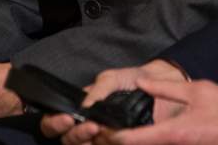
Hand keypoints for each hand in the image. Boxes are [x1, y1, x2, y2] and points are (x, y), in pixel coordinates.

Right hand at [41, 60, 187, 144]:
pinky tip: (110, 137)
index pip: (58, 122)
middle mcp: (90, 127)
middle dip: (74, 134)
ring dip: (86, 139)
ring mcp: (104, 138)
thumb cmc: (135, 79)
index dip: (54, 123)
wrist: (162, 86)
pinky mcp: (121, 143)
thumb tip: (83, 108)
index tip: (66, 118)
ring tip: (98, 129)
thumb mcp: (112, 79)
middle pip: (68, 140)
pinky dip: (104, 143)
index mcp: (83, 108)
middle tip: (89, 126)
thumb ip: (97, 91)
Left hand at [105, 79, 217, 144]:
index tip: (99, 128)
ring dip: (134, 142)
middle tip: (102, 130)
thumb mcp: (197, 91)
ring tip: (116, 131)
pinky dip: (150, 141)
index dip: (112, 136)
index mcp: (174, 133)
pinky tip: (143, 133)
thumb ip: (166, 88)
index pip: (133, 140)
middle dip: (119, 141)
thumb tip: (141, 82)